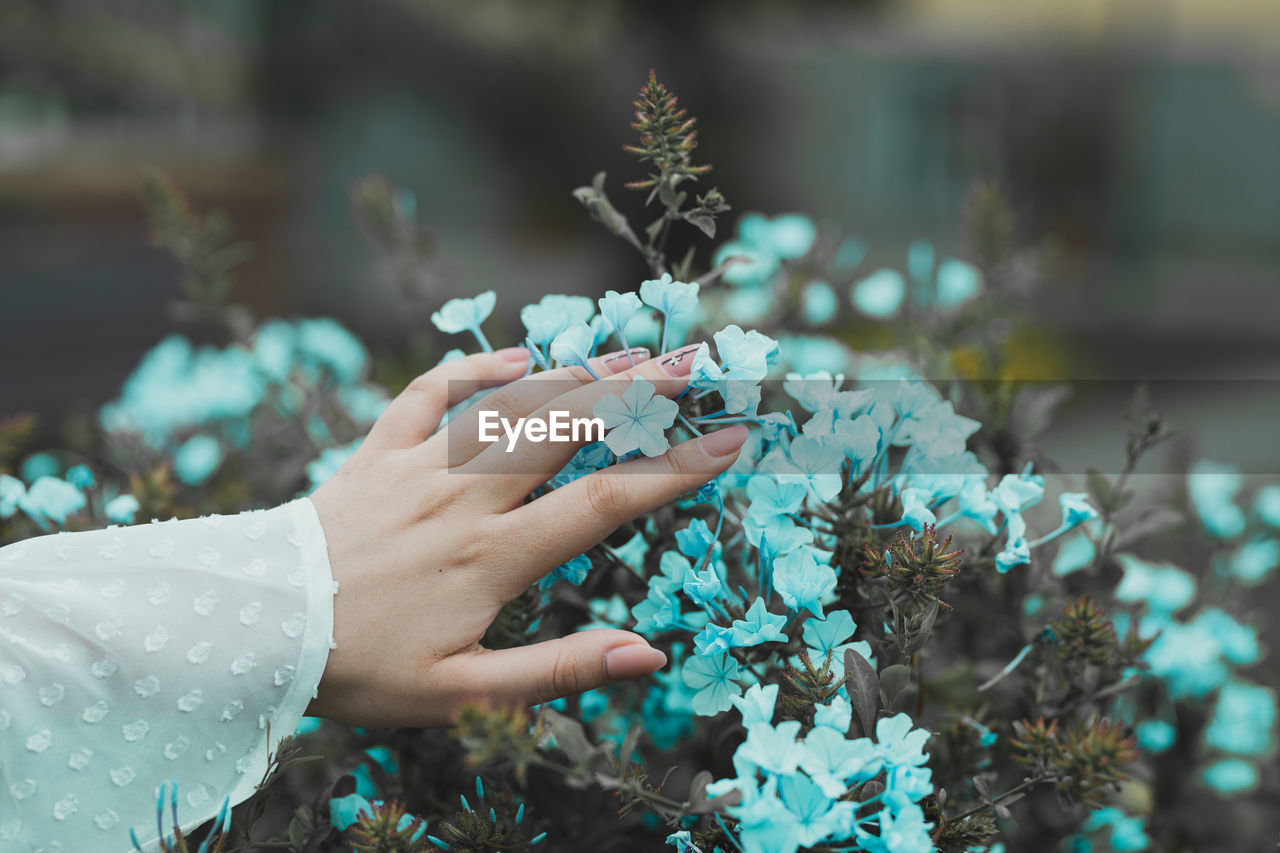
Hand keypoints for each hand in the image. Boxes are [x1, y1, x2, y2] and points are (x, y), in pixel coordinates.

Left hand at [306, 344, 746, 725]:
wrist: (255, 628)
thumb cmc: (361, 669)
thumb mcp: (462, 695)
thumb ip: (558, 672)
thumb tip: (648, 656)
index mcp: (495, 557)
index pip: (607, 501)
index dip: (676, 469)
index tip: (730, 439)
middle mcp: (466, 498)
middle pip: (566, 429)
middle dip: (637, 392)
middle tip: (692, 364)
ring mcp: (420, 466)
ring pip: (509, 403)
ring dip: (574, 372)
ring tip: (629, 350)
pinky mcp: (377, 452)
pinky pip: (428, 394)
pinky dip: (472, 368)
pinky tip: (513, 359)